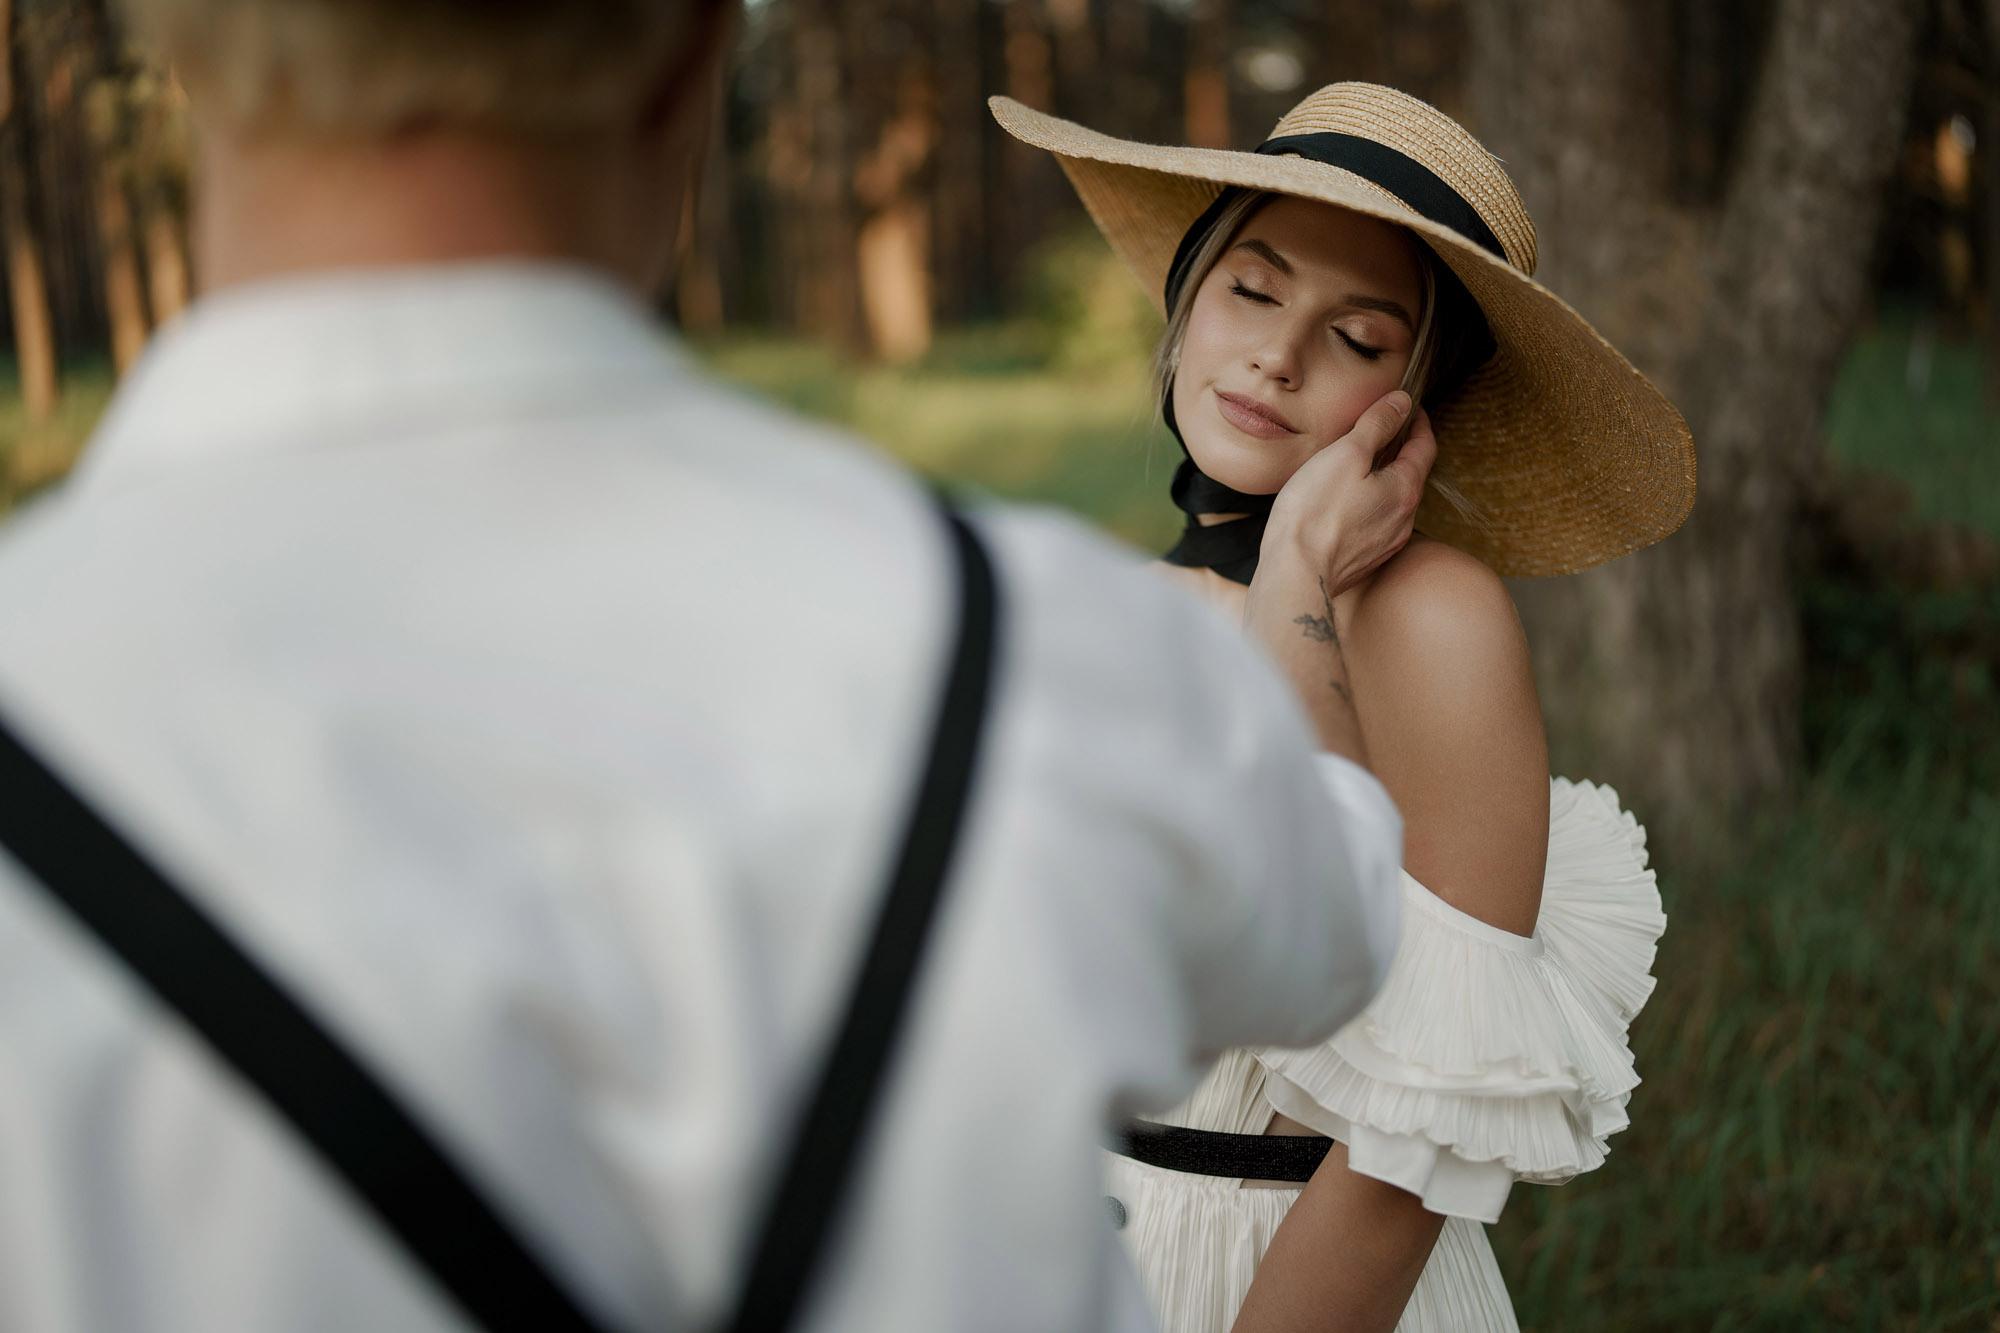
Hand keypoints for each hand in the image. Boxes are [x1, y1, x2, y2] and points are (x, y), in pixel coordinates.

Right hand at [1261, 391, 1437, 596]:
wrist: (1294, 575)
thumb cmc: (1314, 513)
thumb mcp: (1346, 455)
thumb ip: (1377, 425)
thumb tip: (1402, 402)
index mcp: (1405, 490)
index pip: (1425, 447)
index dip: (1419, 422)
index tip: (1409, 407)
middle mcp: (1404, 519)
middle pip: (1412, 475)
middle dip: (1401, 450)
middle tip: (1384, 431)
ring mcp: (1386, 543)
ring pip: (1394, 501)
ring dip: (1385, 479)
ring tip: (1361, 465)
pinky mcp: (1365, 559)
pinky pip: (1376, 523)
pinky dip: (1370, 504)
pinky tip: (1346, 502)